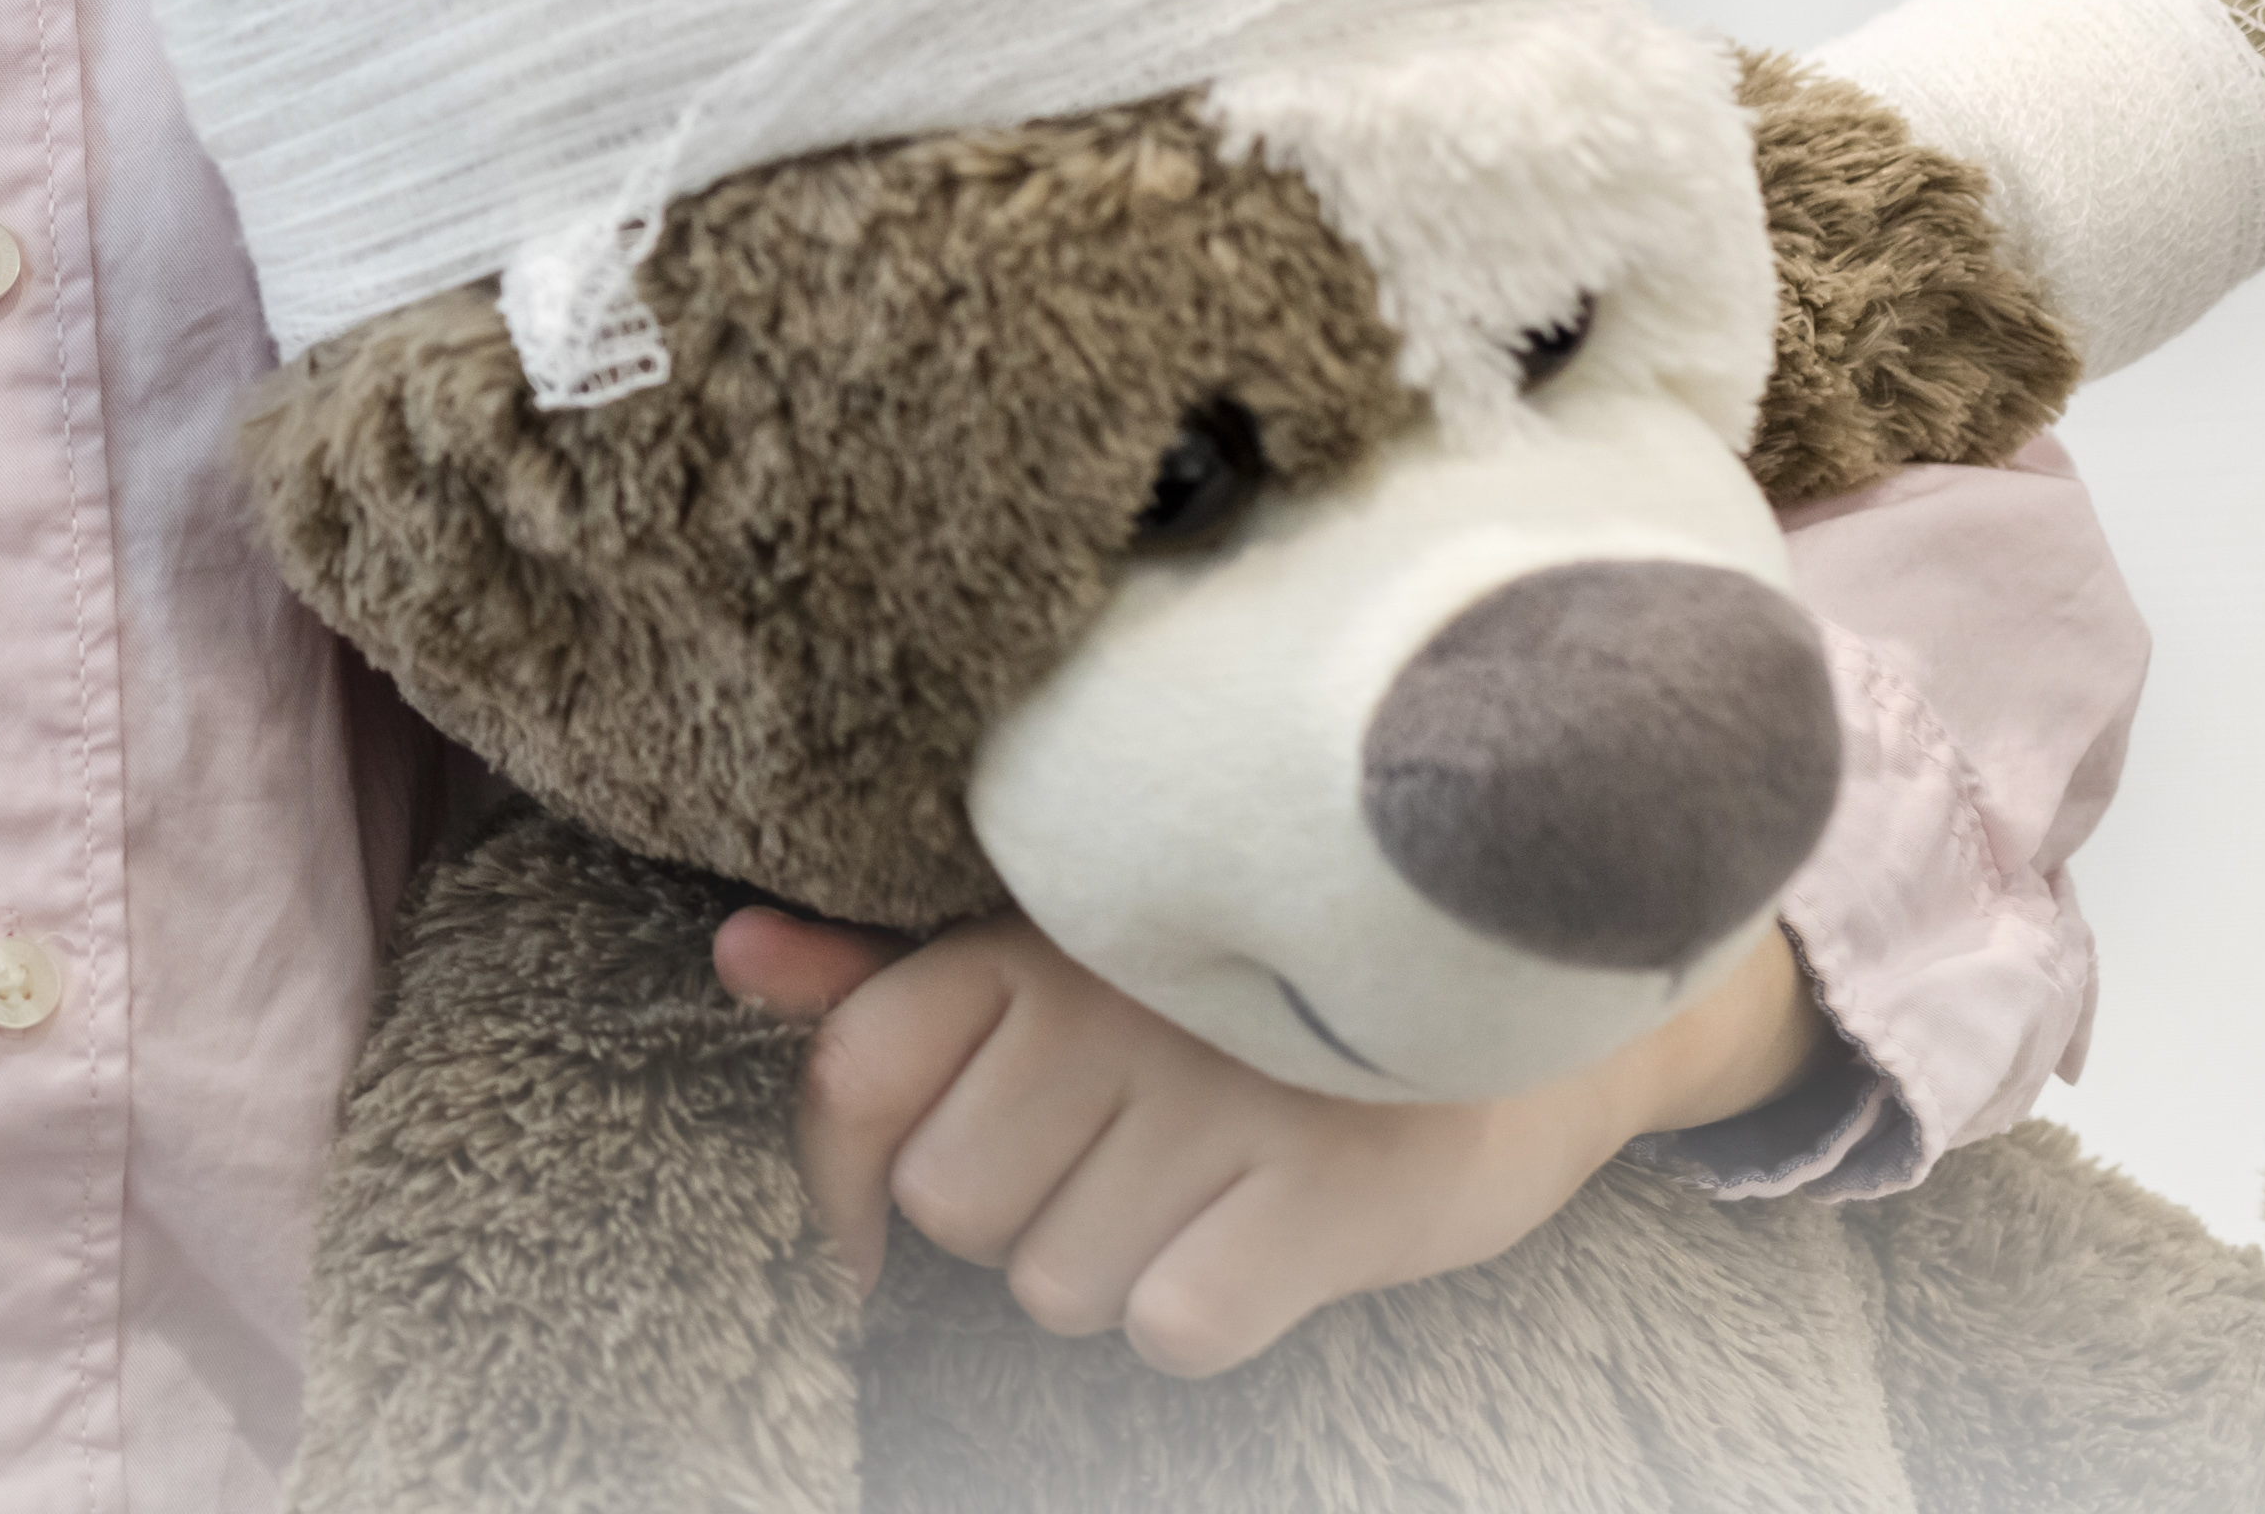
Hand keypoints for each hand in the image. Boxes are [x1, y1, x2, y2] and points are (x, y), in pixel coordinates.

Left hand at [720, 908, 1820, 1374]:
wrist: (1528, 994)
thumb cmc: (1249, 992)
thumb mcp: (1069, 950)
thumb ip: (895, 969)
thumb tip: (736, 955)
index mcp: (1036, 934)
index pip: (855, 1072)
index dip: (837, 1178)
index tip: (864, 1238)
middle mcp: (1115, 1004)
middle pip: (951, 1202)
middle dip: (1012, 1214)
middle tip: (1109, 1161)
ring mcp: (1223, 1097)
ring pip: (1053, 1282)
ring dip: (1111, 1266)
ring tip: (1196, 1184)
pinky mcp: (1328, 1197)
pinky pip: (1171, 1330)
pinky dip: (1205, 1310)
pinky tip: (1258, 1235)